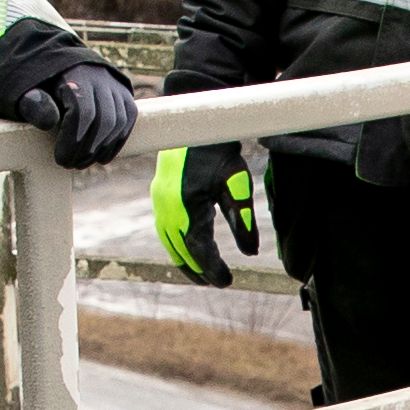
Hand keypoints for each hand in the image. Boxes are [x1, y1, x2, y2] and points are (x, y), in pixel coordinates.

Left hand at [10, 63, 136, 168]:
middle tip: (70, 165)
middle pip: (104, 120)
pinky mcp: (126, 94)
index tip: (60, 159)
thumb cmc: (40, 85)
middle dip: (87, 149)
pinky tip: (101, 157)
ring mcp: (116, 85)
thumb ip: (33, 104)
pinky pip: (128, 121)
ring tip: (82, 162)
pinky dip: (116, 143)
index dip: (72, 140)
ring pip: (118, 122)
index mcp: (75, 73)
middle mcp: (100, 76)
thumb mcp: (28, 91)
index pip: (82, 111)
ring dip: (102, 149)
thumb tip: (49, 122)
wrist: (60, 66)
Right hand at [153, 143, 258, 287]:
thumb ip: (242, 220)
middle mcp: (168, 208)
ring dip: (183, 260)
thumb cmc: (219, 154)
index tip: (226, 282)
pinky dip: (174, 244)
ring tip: (199, 274)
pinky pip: (163, 229)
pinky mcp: (158, 195)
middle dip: (198, 270)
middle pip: (180, 251)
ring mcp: (159, 202)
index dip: (213, 269)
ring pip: (168, 242)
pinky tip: (185, 247)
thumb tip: (250, 252)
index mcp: (187, 208)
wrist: (195, 126)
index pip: (199, 250)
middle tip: (215, 283)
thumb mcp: (237, 187)